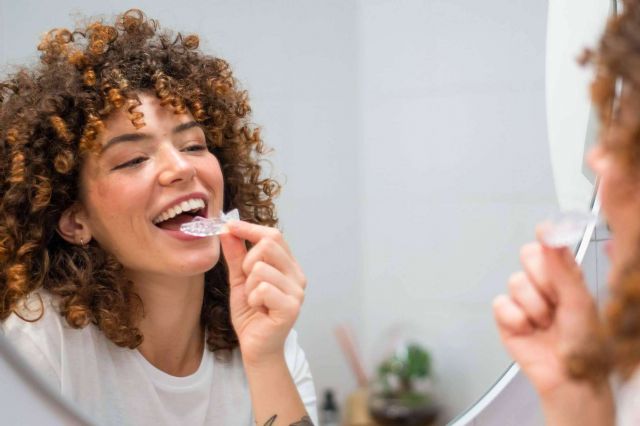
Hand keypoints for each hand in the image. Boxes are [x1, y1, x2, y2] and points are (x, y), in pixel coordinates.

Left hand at [219, 221, 305, 365]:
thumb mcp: (239, 280)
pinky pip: (263, 289)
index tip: (229, 226)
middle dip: (247, 261)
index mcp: (288, 266)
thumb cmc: (251, 314)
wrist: (256, 347)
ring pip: (261, 268)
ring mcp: (297, 291)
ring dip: (249, 286)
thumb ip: (236, 255)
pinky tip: (258, 309)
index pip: (273, 235)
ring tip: (254, 300)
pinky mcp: (291, 307)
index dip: (249, 229)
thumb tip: (227, 230)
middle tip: (247, 281)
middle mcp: (297, 275)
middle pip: (268, 245)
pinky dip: (253, 299)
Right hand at [492, 225, 599, 395]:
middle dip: (542, 278)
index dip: (547, 237)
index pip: (550, 244)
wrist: (568, 377)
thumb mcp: (578, 300)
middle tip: (556, 299)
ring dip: (534, 306)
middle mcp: (543, 284)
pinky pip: (500, 303)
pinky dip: (516, 319)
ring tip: (547, 323)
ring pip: (515, 281)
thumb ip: (561, 267)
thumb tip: (550, 236)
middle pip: (527, 256)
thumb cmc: (584, 344)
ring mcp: (522, 299)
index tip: (545, 232)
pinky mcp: (505, 317)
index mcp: (565, 275)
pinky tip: (529, 330)